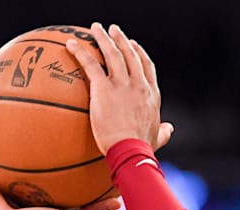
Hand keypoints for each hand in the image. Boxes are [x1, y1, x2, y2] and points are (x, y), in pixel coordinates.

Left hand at [65, 22, 173, 154]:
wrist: (131, 151)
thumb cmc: (141, 150)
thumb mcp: (156, 139)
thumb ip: (162, 133)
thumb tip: (169, 129)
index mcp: (151, 94)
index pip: (146, 67)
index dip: (139, 54)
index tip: (133, 45)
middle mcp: (138, 84)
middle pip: (130, 55)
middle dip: (121, 40)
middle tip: (113, 30)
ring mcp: (122, 84)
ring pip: (112, 53)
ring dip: (103, 38)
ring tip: (95, 28)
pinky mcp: (104, 88)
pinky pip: (91, 64)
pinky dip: (80, 52)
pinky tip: (71, 44)